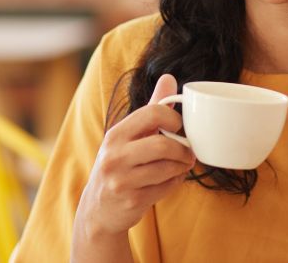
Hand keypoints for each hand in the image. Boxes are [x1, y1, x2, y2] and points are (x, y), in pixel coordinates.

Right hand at [74, 74, 195, 243]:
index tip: (178, 127)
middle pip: (162, 144)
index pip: (152, 113)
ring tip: (182, 165)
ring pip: (168, 168)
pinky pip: (166, 187)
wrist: (98, 209)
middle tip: (189, 152)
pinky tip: (171, 179)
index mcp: (116, 134)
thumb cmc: (119, 165)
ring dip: (182, 167)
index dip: (173, 119)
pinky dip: (175, 182)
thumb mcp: (128, 135)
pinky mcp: (132, 200)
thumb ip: (151, 108)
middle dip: (183, 149)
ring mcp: (122, 180)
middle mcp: (115, 156)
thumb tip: (169, 78)